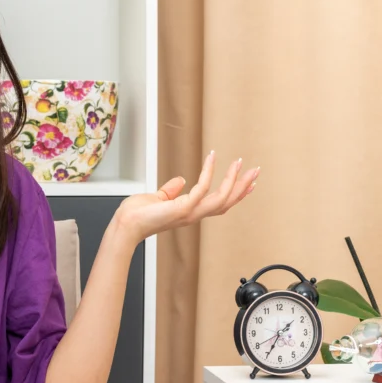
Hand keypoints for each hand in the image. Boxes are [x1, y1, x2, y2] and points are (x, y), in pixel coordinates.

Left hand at [113, 151, 258, 245]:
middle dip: (242, 186)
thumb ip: (171, 190)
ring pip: (222, 198)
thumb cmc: (137, 215)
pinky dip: (209, 172)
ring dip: (233, 180)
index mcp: (190, 212)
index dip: (235, 194)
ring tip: (240, 163)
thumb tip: (181, 180)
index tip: (248, 183)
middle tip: (255, 171)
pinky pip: (202, 188)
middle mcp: (194, 214)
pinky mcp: (183, 208)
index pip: (218, 204)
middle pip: (227, 202)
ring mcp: (190, 212)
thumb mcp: (158, 198)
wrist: (125, 225)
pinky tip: (212, 157)